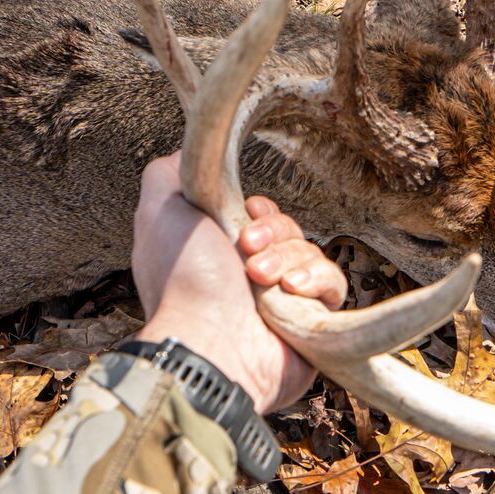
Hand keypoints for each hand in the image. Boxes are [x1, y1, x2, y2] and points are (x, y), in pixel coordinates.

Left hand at [130, 154, 341, 413]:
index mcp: (222, 252)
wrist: (210, 342)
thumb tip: (197, 151)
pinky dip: (315, 281)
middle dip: (273, 233)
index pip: (262, 215)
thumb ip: (172, 173)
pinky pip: (334, 284)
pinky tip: (290, 292)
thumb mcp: (160, 210)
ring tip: (260, 279)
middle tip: (246, 251)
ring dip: (287, 259)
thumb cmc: (183, 281)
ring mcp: (283, 301)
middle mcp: (252, 276)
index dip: (262, 211)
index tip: (248, 214)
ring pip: (311, 253)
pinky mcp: (311, 322)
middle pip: (289, 229)